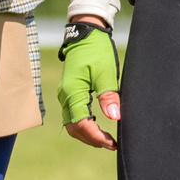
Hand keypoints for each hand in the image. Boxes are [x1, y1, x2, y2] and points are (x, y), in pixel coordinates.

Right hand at [59, 18, 122, 150]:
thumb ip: (109, 95)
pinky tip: (98, 125)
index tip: (112, 143)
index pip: (81, 123)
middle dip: (91, 139)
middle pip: (74, 127)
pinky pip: (73, 114)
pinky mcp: (69, 92)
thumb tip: (115, 117)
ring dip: (87, 134)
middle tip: (111, 145)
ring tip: (105, 139)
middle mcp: (65, 95)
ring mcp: (65, 94)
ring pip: (72, 123)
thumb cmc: (96, 50)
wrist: (86, 34)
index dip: (96, 136)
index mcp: (72, 91)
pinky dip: (84, 124)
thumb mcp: (106, 72)